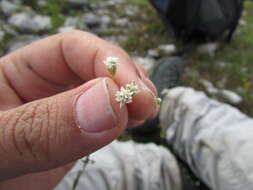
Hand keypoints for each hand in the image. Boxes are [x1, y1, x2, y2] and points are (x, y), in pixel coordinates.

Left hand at [0, 31, 157, 188]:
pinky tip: (134, 120)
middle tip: (146, 102)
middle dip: (125, 79)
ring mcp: (61, 111)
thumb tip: (107, 103)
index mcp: (16, 74)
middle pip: (95, 66)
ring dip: (130, 96)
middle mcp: (43, 88)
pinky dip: (124, 116)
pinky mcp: (74, 134)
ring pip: (104, 90)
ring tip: (146, 109)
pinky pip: (104, 116)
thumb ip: (42, 127)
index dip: (107, 62)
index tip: (130, 92)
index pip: (71, 48)